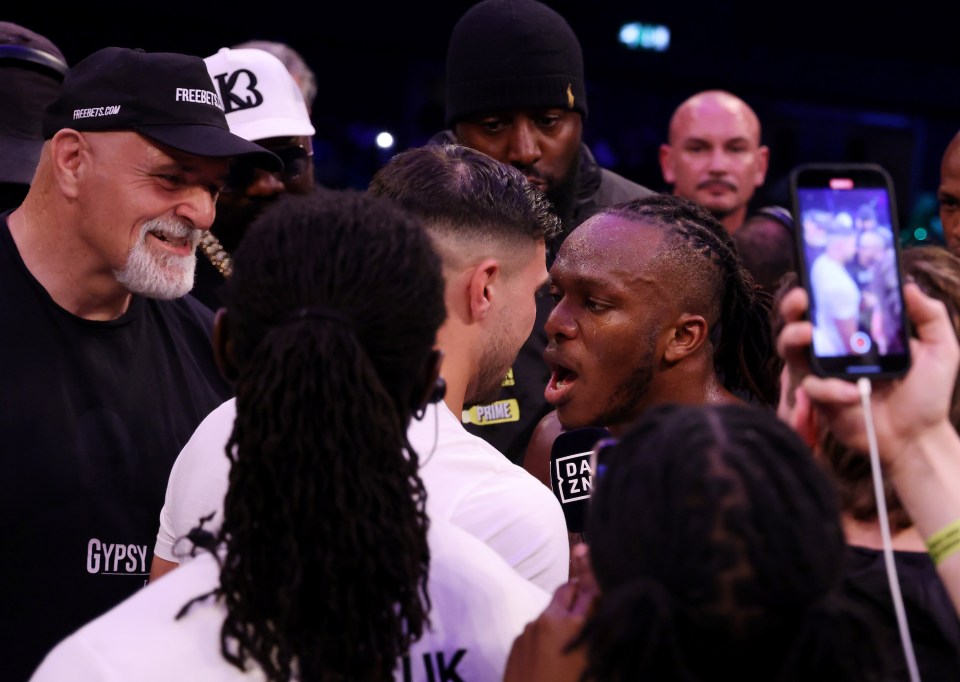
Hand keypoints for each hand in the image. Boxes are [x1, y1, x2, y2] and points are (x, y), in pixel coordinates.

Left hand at [503, 564, 597, 681]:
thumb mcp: (592, 661)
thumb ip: (599, 635)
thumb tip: (600, 617)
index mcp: (574, 625)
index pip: (587, 591)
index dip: (590, 573)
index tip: (585, 551)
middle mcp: (550, 620)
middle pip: (565, 590)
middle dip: (575, 589)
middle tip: (583, 593)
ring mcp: (530, 629)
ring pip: (550, 611)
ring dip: (559, 616)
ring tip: (567, 636)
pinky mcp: (517, 641)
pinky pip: (535, 629)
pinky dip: (544, 633)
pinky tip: (551, 651)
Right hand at [777, 283, 958, 463]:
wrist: (917, 437)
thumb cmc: (927, 394)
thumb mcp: (941, 349)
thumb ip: (930, 315)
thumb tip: (907, 284)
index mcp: (859, 334)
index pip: (832, 305)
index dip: (820, 289)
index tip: (817, 274)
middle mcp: (836, 350)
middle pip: (800, 321)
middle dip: (792, 306)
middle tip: (800, 297)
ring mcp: (824, 373)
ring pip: (791, 350)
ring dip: (793, 337)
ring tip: (807, 334)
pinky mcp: (820, 399)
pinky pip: (812, 386)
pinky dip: (829, 388)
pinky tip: (851, 393)